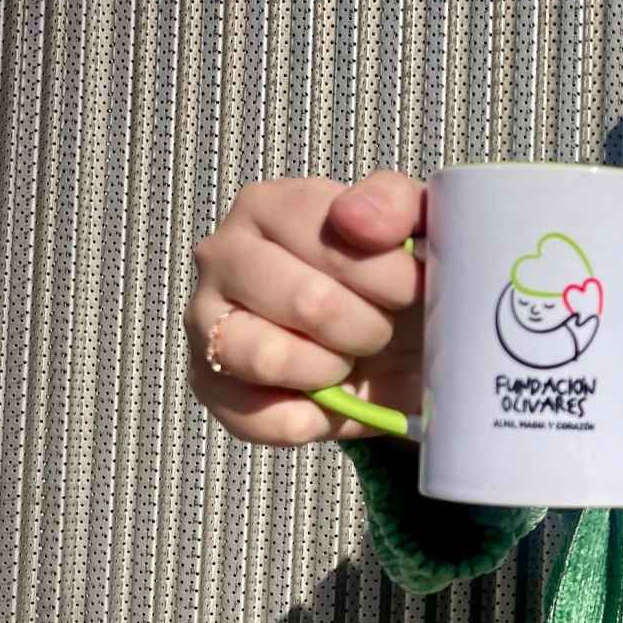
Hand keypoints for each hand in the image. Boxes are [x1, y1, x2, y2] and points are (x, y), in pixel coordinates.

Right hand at [185, 170, 424, 445]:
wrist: (395, 346)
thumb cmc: (397, 276)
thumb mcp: (418, 224)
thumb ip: (394, 204)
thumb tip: (352, 219)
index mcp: (273, 205)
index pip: (336, 241)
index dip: (393, 277)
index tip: (412, 289)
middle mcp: (223, 254)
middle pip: (308, 304)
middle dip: (368, 329)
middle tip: (381, 329)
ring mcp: (204, 320)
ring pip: (268, 358)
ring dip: (332, 370)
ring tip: (349, 358)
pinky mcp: (207, 382)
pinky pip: (256, 416)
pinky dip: (311, 419)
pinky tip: (330, 398)